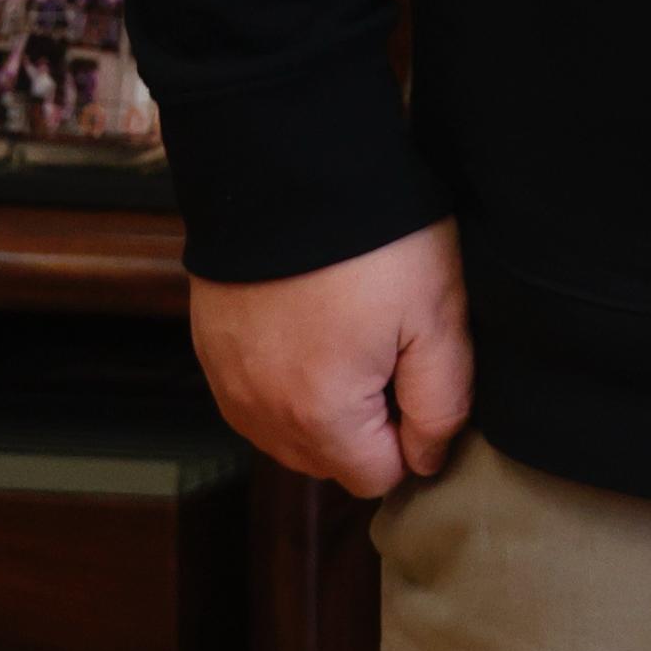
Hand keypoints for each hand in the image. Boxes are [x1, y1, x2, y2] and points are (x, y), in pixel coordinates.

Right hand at [187, 219, 471, 495]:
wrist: (291, 172)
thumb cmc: (376, 245)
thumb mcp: (439, 318)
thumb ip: (440, 405)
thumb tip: (428, 461)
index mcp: (319, 418)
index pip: (377, 477)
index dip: (412, 437)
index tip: (420, 377)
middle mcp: (260, 414)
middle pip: (330, 460)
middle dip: (369, 424)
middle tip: (391, 348)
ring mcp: (228, 382)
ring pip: (289, 432)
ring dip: (326, 405)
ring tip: (354, 332)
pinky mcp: (210, 349)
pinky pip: (256, 395)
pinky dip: (287, 378)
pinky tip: (315, 326)